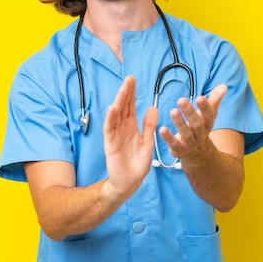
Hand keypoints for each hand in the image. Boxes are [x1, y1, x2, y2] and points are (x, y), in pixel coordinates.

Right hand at [102, 76, 156, 201]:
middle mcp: (122, 128)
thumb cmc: (138, 164)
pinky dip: (110, 118)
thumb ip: (149, 126)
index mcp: (132, 127)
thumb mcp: (147, 142)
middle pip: (123, 107)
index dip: (131, 93)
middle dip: (125, 93)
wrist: (129, 183)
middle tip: (129, 79)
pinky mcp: (110, 144)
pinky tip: (112, 108)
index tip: (133, 80)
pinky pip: (109, 129)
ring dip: (118, 102)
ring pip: (115, 115)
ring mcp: (115, 135)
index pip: (130, 106)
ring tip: (123, 90)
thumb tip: (153, 108)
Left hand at [158, 84, 227, 163]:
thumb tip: (224, 86)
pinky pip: (174, 144)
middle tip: (181, 100)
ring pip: (186, 134)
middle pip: (197, 124)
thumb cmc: (201, 128)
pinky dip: (168, 138)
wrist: (198, 155)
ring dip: (179, 123)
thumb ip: (214, 100)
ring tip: (173, 111)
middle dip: (190, 112)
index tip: (200, 98)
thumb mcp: (208, 115)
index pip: (209, 115)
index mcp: (208, 124)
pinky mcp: (180, 150)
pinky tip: (162, 129)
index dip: (205, 107)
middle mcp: (201, 134)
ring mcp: (191, 144)